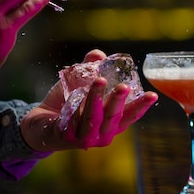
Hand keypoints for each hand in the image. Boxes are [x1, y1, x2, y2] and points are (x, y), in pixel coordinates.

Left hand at [20, 50, 158, 151]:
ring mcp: (85, 138)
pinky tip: (74, 96)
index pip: (130, 116)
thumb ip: (90, 68)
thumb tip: (99, 54)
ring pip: (93, 118)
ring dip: (96, 99)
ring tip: (99, 81)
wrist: (40, 122)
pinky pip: (72, 122)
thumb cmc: (67, 105)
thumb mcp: (80, 84)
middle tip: (123, 86)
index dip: (141, 106)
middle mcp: (102, 134)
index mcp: (112, 124)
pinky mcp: (66, 138)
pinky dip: (75, 108)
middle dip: (119, 101)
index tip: (153, 95)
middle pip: (113, 118)